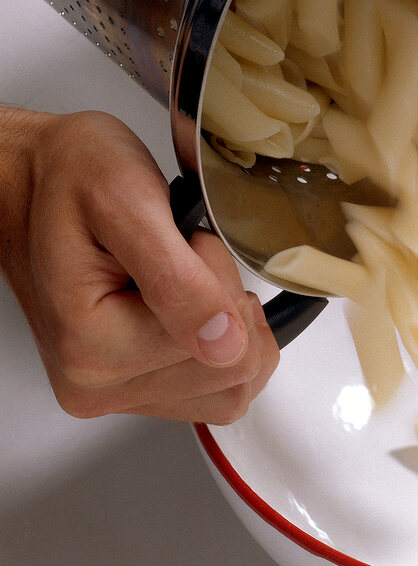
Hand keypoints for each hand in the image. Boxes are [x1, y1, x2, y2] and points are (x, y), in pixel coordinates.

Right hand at [0, 108, 278, 422]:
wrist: (36, 176)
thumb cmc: (71, 178)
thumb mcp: (127, 204)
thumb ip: (178, 279)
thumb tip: (224, 344)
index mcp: (91, 352)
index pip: (229, 348)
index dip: (221, 280)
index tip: (184, 242)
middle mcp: (96, 385)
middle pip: (232, 371)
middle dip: (227, 301)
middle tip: (179, 256)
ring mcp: (116, 390)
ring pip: (230, 382)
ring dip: (227, 321)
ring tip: (178, 275)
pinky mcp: (134, 385)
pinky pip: (215, 383)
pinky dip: (221, 338)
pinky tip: (189, 302)